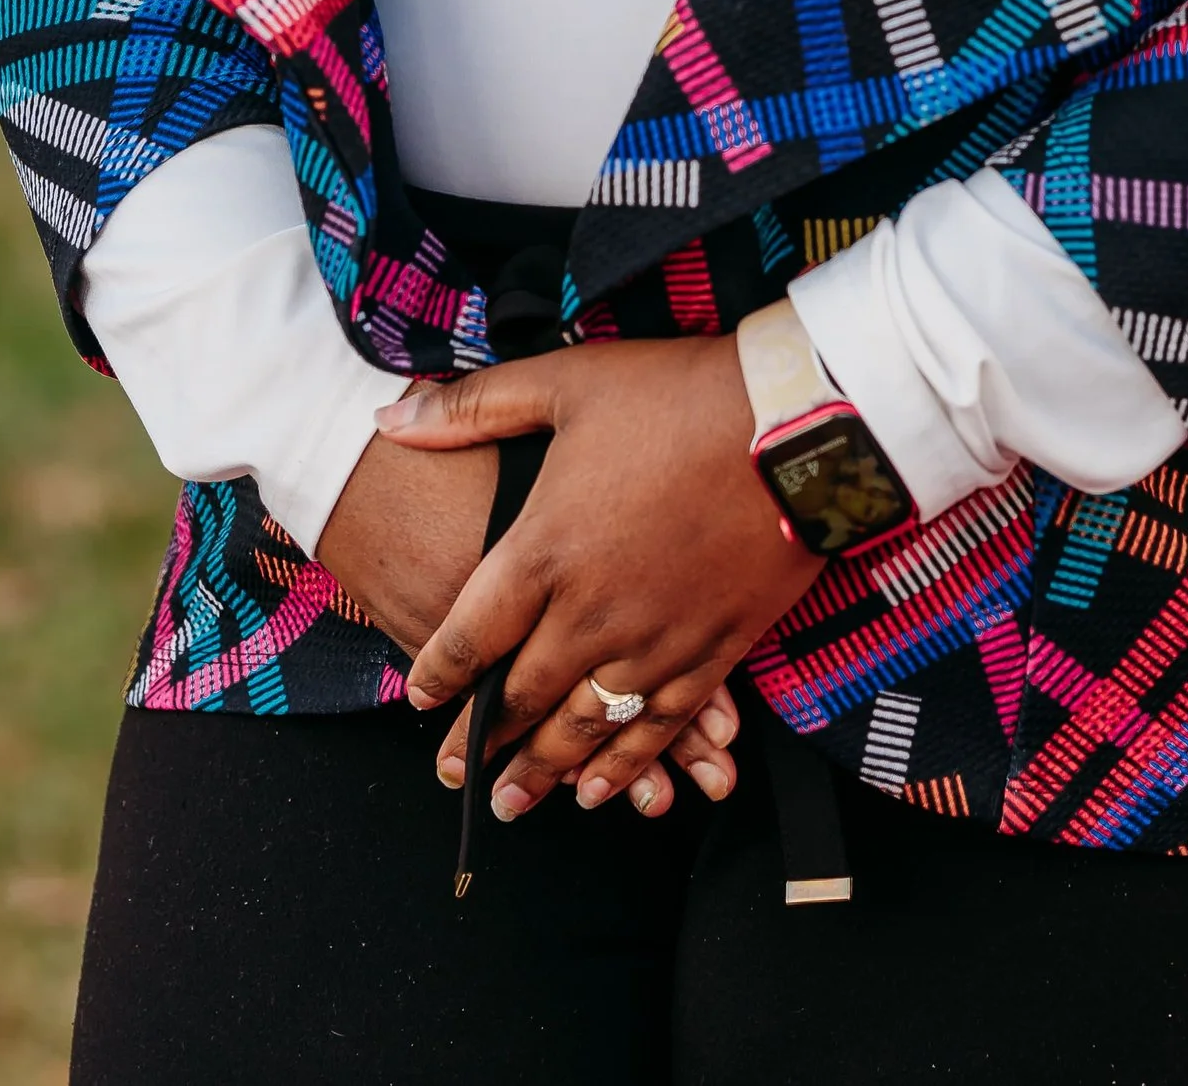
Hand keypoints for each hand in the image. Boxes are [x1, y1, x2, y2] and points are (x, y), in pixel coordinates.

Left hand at [378, 336, 822, 820]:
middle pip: (523, 696)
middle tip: (455, 778)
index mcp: (545, 550)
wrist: (797, 423)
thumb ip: (472, 409)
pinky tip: (601, 789)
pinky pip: (656, 726)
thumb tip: (390, 418)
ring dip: (544, 770)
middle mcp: (591, 611)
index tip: (419, 699)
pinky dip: (625, 764)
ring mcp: (655, 640)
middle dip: (483, 742)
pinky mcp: (713, 650)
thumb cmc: (677, 395)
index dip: (439, 674)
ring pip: (585, 725)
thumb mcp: (566, 382)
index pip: (471, 634)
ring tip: (514, 805)